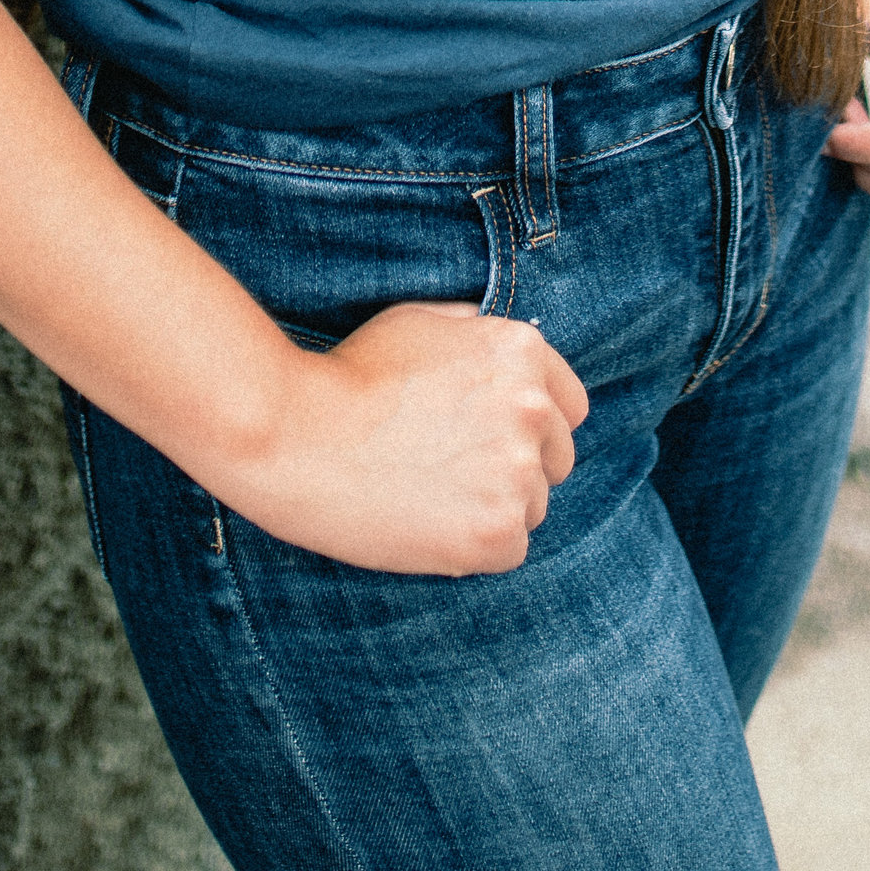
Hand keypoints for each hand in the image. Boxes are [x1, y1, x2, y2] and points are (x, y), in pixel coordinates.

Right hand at [232, 302, 587, 576]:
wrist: (299, 437)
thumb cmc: (350, 375)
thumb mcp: (418, 321)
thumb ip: (472, 329)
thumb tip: (495, 339)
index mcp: (522, 352)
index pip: (570, 407)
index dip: (534, 427)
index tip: (495, 440)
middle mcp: (534, 409)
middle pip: (556, 461)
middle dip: (517, 469)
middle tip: (454, 472)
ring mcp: (519, 473)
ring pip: (532, 507)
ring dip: (494, 507)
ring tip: (430, 496)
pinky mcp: (498, 533)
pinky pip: (510, 549)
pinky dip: (476, 546)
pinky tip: (428, 524)